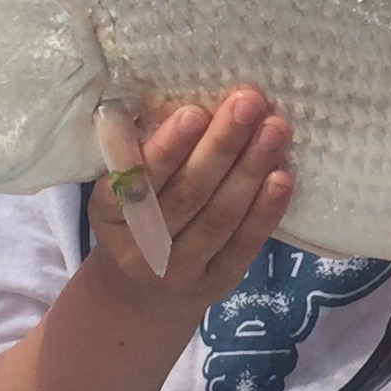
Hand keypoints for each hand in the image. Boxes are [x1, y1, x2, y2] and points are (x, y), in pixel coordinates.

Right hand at [84, 89, 293, 318]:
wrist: (141, 293)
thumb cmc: (136, 218)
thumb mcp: (123, 189)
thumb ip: (143, 151)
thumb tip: (184, 96)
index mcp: (107, 215)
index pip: (135, 181)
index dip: (165, 148)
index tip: (194, 111)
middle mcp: (140, 248)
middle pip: (186, 194)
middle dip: (221, 145)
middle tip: (248, 103)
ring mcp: (179, 271)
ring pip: (219, 217)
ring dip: (250, 170)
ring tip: (274, 129)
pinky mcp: (215, 283)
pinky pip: (243, 245)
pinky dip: (265, 211)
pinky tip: (282, 177)